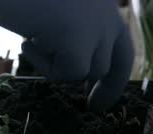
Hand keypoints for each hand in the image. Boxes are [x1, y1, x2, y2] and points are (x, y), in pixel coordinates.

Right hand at [0, 0, 133, 111]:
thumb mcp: (60, 16)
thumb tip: (87, 73)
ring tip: (35, 40)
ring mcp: (96, 27)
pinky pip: (68, 73)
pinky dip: (44, 64)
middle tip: (92, 106)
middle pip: (111, 66)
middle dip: (101, 88)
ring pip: (87, 71)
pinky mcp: (78, 39)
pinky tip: (29, 39)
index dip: (115, 79)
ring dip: (58, 64)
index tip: (100, 101)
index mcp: (105, 8)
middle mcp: (108, 15)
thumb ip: (78, 35)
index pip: (123, 51)